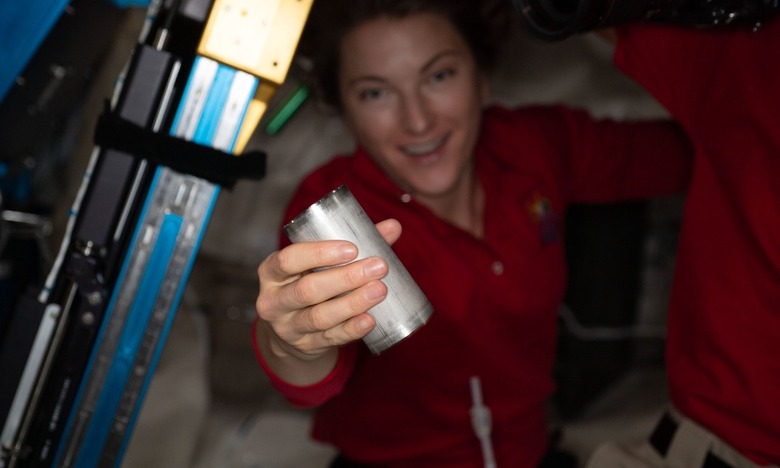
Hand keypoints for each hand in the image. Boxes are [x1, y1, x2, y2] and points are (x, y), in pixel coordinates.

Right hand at [256, 219, 401, 362]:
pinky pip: (331, 338)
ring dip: (353, 303)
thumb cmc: (308, 282)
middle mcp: (274, 300)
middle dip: (346, 278)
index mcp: (272, 272)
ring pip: (320, 316)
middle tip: (378, 267)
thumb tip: (392, 227)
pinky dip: (352, 329)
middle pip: (308, 290)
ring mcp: (288, 327)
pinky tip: (370, 320)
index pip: (288, 259)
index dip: (319, 253)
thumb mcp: (316, 263)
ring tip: (380, 290)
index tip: (352, 248)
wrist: (291, 330)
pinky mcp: (306, 346)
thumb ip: (351, 245)